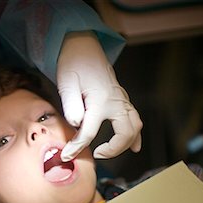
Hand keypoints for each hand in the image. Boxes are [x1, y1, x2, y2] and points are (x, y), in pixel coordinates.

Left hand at [57, 31, 142, 161]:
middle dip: (112, 150)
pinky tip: (134, 147)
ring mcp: (122, 100)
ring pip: (134, 128)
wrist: (84, 46)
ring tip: (109, 153)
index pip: (89, 132)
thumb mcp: (67, 83)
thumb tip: (77, 125)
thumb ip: (71, 105)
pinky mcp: (122, 99)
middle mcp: (116, 101)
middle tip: (94, 154)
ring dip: (125, 144)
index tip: (67, 156)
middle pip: (124, 134)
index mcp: (101, 100)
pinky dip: (135, 135)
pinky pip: (135, 120)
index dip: (77, 147)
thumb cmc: (73, 63)